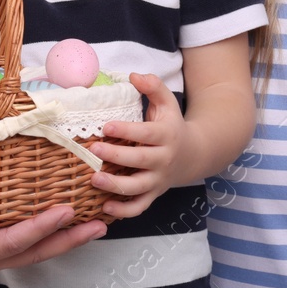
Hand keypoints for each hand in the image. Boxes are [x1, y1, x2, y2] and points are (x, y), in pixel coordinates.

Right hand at [0, 186, 105, 287]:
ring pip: (28, 252)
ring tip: (89, 225)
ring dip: (60, 239)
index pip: (12, 242)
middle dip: (67, 239)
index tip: (67, 210)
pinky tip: (53, 226)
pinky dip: (40, 236)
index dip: (41, 227)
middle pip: (32, 253)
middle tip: (100, 225)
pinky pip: (17, 246)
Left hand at [87, 73, 187, 217]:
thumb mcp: (167, 103)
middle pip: (140, 161)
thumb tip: (133, 75)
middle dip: (116, 156)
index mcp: (166, 136)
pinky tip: (103, 207)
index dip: (127, 130)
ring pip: (138, 188)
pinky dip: (123, 212)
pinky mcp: (153, 194)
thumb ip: (153, 86)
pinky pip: (139, 208)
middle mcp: (163, 160)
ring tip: (94, 179)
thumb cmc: (171, 125)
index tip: (106, 126)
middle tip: (93, 150)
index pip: (146, 134)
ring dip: (115, 187)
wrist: (193, 155)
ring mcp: (158, 180)